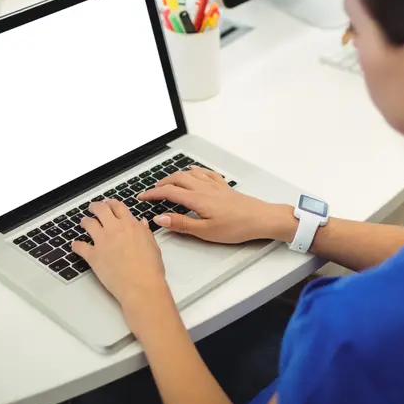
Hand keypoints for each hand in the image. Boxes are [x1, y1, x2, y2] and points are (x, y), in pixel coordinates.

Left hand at [73, 199, 171, 311]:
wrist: (141, 287)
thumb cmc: (150, 270)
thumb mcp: (153, 246)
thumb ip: (145, 232)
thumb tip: (142, 223)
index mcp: (131, 226)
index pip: (118, 206)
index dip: (111, 203)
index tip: (108, 203)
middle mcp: (115, 230)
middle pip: (101, 209)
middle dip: (95, 206)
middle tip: (93, 208)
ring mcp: (102, 242)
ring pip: (88, 223)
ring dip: (85, 221)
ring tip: (84, 222)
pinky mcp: (93, 256)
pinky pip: (79, 246)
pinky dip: (76, 245)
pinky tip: (76, 245)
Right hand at [140, 167, 295, 244]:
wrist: (261, 218)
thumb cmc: (237, 227)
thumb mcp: (205, 232)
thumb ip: (181, 224)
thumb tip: (160, 218)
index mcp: (197, 199)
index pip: (169, 192)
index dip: (153, 193)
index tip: (142, 196)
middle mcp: (205, 188)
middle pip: (177, 178)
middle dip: (162, 182)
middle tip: (153, 190)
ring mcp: (215, 186)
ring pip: (190, 173)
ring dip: (176, 176)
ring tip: (169, 182)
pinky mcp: (224, 187)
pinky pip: (206, 173)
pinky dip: (195, 172)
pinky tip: (195, 174)